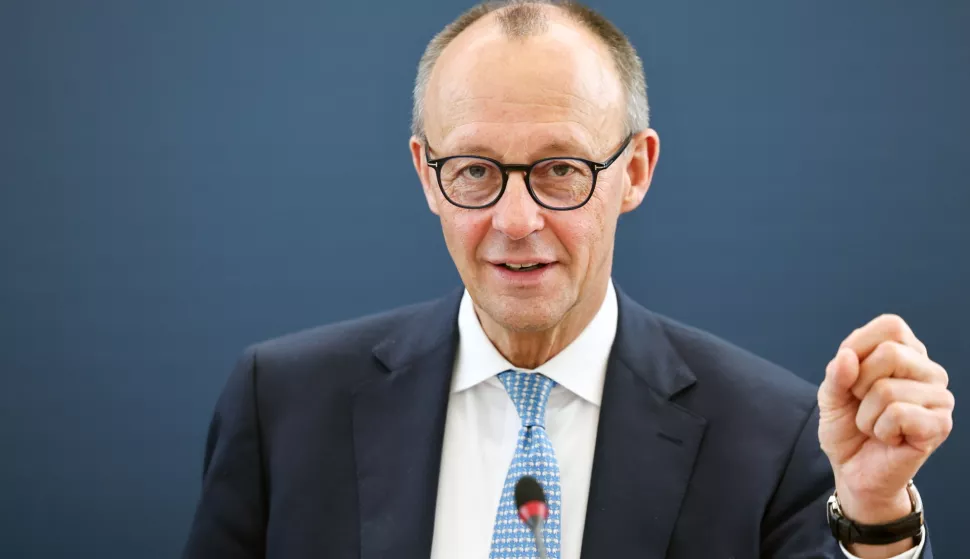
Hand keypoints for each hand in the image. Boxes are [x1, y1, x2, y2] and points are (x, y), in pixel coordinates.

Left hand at [818, 314, 953, 526]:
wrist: (854, 470)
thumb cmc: (847, 428)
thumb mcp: (830, 395)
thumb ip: (835, 373)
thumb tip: (847, 356)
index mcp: (907, 352)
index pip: (891, 325)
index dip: (859, 347)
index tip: (850, 376)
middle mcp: (929, 370)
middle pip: (890, 353)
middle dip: (859, 385)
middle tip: (863, 405)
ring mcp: (939, 398)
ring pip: (888, 389)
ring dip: (867, 414)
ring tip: (875, 425)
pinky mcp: (940, 425)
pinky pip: (899, 414)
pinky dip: (880, 429)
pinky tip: (888, 438)